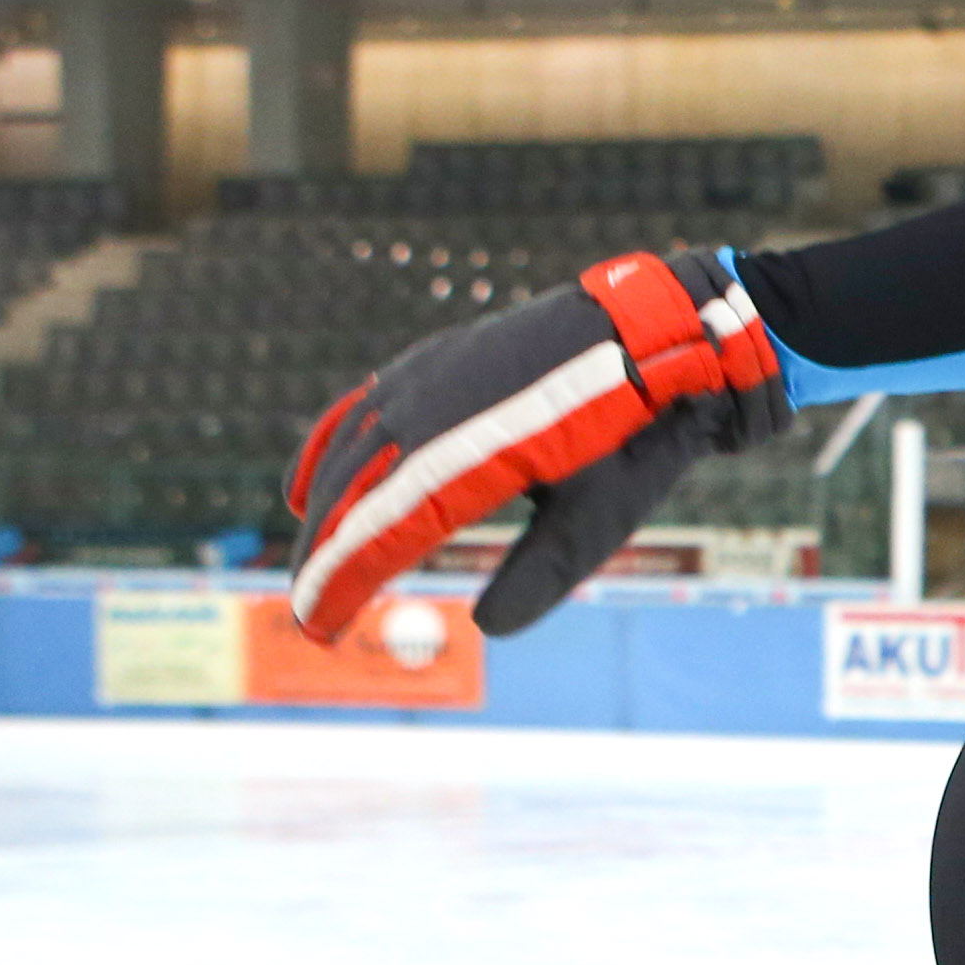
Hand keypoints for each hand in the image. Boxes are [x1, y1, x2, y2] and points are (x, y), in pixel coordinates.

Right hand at [284, 247, 790, 642]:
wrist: (658, 336)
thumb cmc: (633, 437)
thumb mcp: (597, 520)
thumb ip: (539, 575)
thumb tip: (483, 628)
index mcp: (471, 453)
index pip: (383, 532)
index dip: (343, 582)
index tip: (320, 629)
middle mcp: (431, 408)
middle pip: (353, 494)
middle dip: (323, 557)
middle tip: (309, 617)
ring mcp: (426, 377)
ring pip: (349, 453)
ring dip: (323, 513)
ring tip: (308, 568)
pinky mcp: (432, 362)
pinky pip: (360, 412)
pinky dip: (326, 453)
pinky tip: (306, 491)